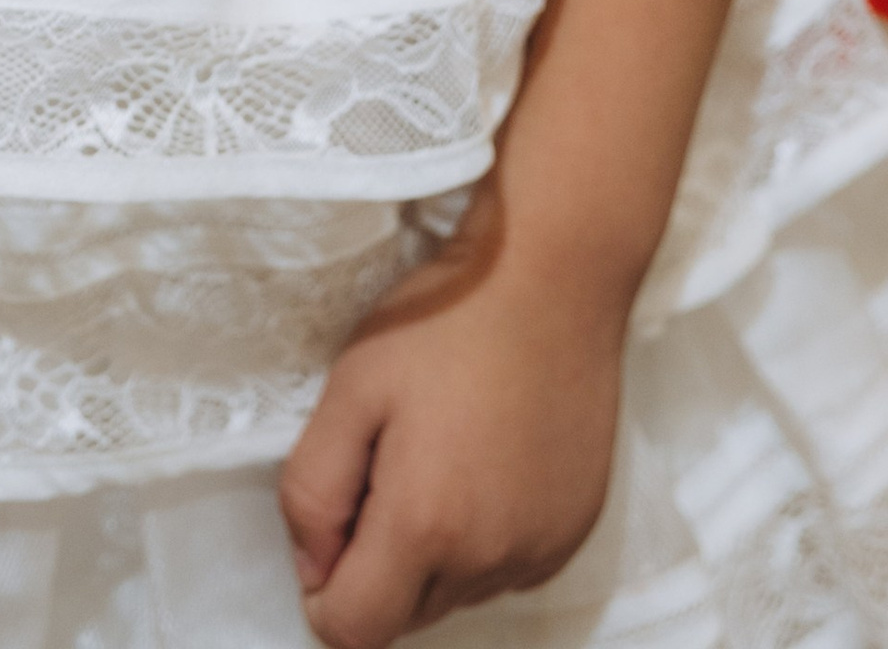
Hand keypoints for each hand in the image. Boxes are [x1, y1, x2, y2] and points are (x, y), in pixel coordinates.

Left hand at [279, 223, 624, 645]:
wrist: (554, 273)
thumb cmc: (447, 318)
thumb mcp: (349, 387)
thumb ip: (311, 492)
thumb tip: (314, 569)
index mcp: (427, 527)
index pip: (353, 632)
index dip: (324, 587)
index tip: (336, 515)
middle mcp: (491, 559)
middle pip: (406, 615)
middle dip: (379, 565)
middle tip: (388, 463)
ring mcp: (541, 549)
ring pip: (458, 592)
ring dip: (435, 551)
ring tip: (442, 449)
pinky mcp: (575, 529)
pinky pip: (506, 567)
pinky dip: (484, 535)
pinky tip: (485, 457)